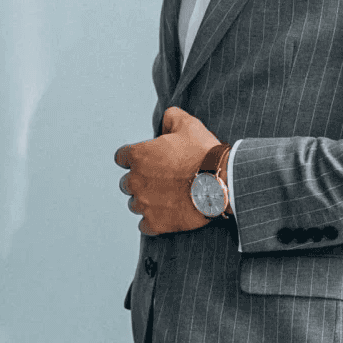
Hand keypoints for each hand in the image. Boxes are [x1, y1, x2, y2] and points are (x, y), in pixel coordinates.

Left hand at [114, 107, 223, 234]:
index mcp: (139, 156)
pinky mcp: (155, 223)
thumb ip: (171, 117)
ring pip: (135, 204)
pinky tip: (167, 213)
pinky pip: (144, 225)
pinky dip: (153, 220)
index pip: (121, 157)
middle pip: (127, 182)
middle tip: (162, 178)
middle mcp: (135, 181)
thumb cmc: (203, 152)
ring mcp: (144, 204)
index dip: (134, 157)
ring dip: (146, 200)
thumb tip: (166, 118)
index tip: (148, 159)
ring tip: (167, 196)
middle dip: (140, 180)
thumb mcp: (189, 124)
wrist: (220, 182)